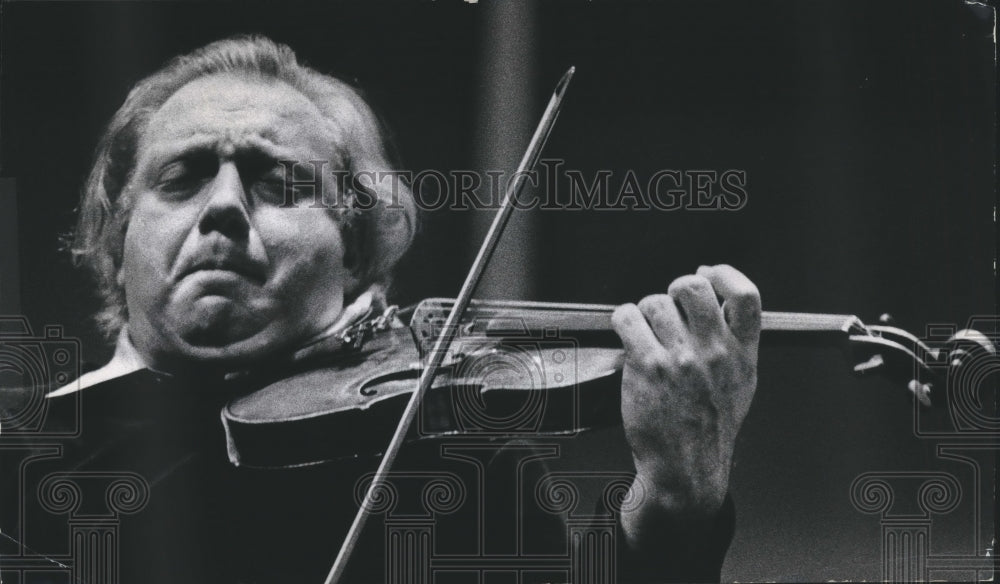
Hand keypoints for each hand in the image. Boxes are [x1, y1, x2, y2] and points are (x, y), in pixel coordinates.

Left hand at [612, 265, 759, 522]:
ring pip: (654, 302)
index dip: (724, 274)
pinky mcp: (647, 366)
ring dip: (645, 312)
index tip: (707, 273)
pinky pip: (628, 317)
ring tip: (646, 332)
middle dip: (674, 290)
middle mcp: (713, 352)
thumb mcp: (740, 382)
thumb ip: (735, 340)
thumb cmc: (709, 426)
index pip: (746, 296)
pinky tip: (628, 333)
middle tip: (668, 307)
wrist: (685, 468)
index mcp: (741, 353)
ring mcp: (680, 359)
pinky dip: (623, 320)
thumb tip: (718, 295)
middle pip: (693, 287)